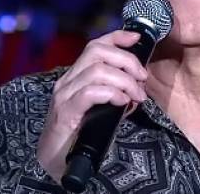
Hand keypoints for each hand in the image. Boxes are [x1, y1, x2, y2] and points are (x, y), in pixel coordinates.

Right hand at [36, 30, 147, 182]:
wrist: (57, 163)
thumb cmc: (80, 136)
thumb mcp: (103, 109)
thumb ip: (117, 95)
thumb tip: (138, 89)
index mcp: (76, 77)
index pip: (95, 46)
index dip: (117, 37)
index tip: (137, 39)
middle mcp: (67, 81)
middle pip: (97, 51)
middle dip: (126, 60)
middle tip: (143, 78)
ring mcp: (64, 95)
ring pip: (97, 70)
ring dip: (124, 80)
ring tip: (136, 96)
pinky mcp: (65, 112)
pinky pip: (90, 92)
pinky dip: (112, 93)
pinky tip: (122, 102)